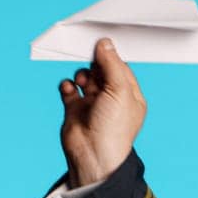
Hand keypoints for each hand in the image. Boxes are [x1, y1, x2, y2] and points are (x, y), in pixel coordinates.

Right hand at [57, 37, 146, 187]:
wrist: (93, 155)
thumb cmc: (114, 128)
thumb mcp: (119, 90)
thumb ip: (112, 64)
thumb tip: (105, 43)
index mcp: (129, 96)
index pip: (121, 68)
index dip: (111, 55)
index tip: (101, 42)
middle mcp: (112, 99)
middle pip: (101, 70)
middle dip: (94, 63)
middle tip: (87, 54)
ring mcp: (93, 104)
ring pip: (84, 77)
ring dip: (81, 74)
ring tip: (82, 81)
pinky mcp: (75, 109)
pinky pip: (69, 89)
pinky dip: (67, 85)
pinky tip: (69, 89)